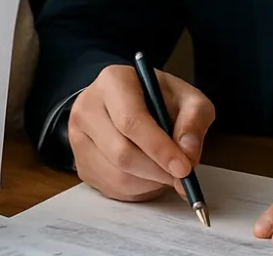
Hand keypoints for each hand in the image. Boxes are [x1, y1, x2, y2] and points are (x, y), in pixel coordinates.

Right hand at [68, 64, 215, 201]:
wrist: (130, 100)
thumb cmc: (159, 98)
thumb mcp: (187, 98)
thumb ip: (194, 121)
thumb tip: (188, 154)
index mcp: (113, 81)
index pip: (131, 121)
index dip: (158, 148)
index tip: (184, 168)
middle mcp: (88, 106)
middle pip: (121, 152)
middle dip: (157, 171)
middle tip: (182, 178)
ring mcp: (78, 135)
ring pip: (116, 175)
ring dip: (149, 183)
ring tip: (165, 172)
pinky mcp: (79, 161)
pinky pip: (110, 188)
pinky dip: (137, 190)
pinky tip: (148, 175)